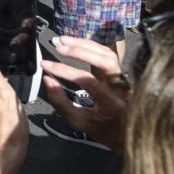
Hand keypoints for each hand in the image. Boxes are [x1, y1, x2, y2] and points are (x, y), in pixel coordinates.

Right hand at [42, 37, 131, 152]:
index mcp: (113, 105)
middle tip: (59, 47)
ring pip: (108, 54)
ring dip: (85, 44)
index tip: (46, 65)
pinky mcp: (121, 73)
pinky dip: (92, 46)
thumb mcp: (79, 122)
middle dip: (80, 51)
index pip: (88, 81)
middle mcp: (122, 89)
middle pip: (106, 61)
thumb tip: (47, 80)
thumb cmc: (102, 129)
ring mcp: (124, 79)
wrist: (127, 133)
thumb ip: (61, 103)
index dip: (65, 71)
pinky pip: (108, 55)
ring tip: (64, 40)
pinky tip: (77, 44)